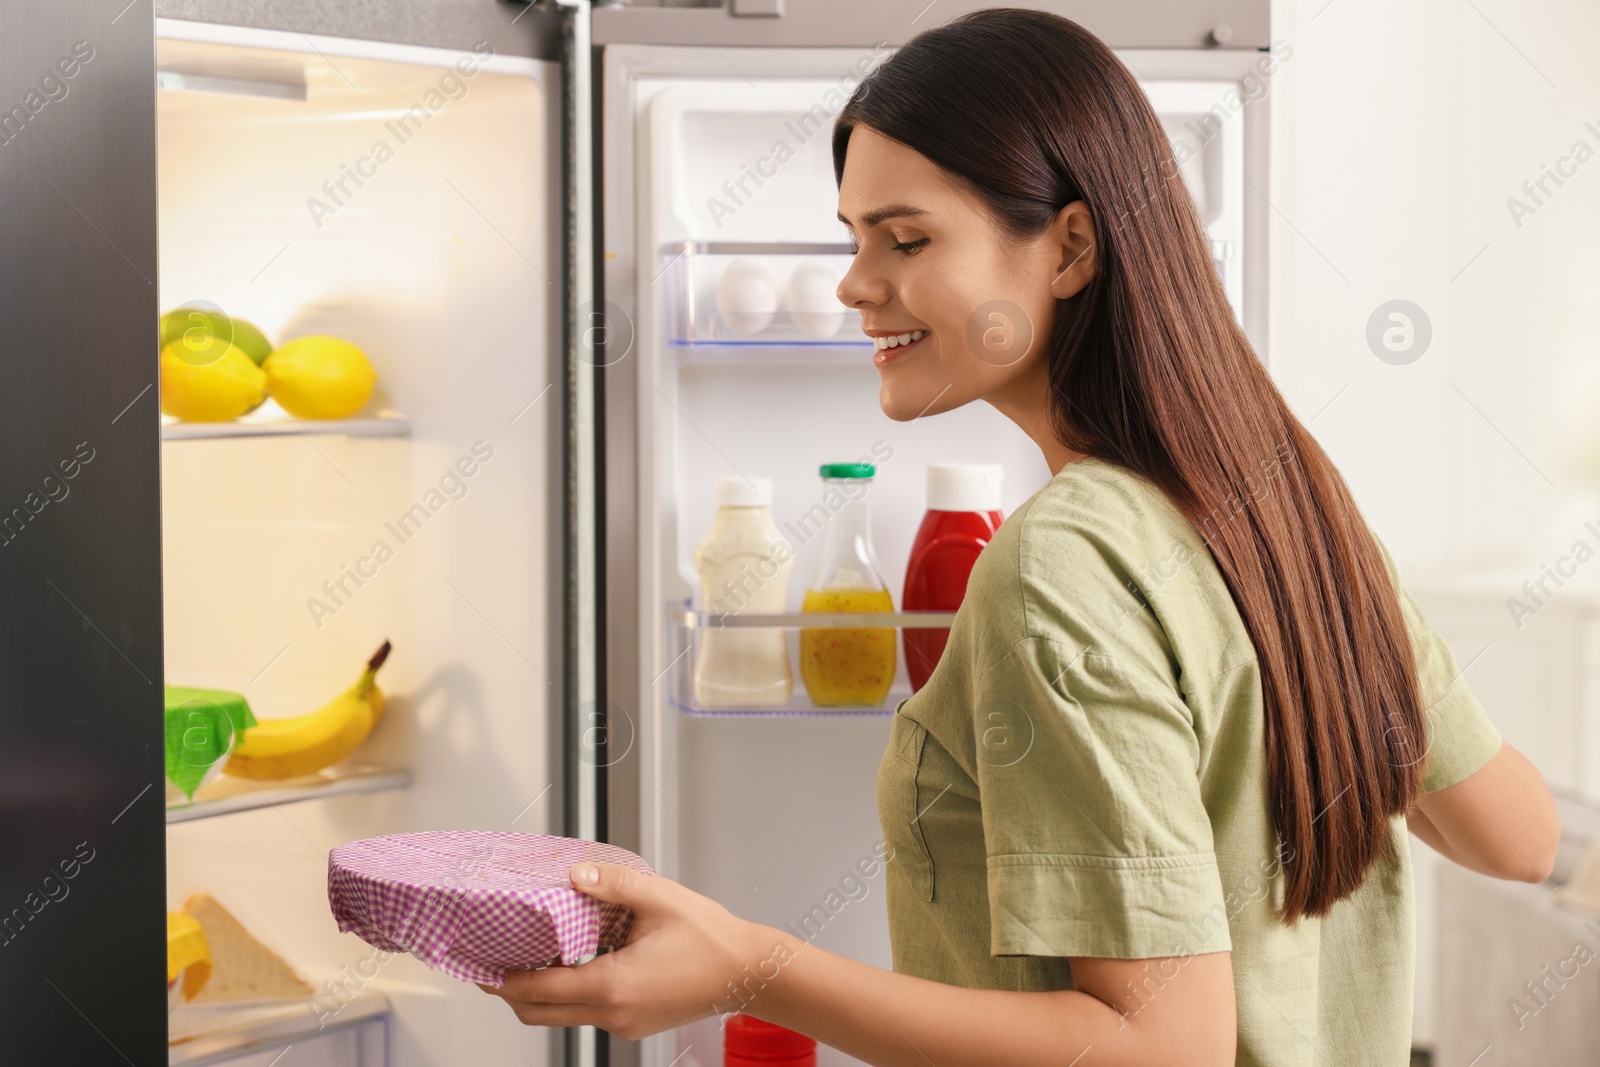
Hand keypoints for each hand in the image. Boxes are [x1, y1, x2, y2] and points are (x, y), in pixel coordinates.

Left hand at [479, 862, 769, 1040]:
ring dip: (542, 992)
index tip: (480, 966)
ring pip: (564, 1016)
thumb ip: (613, 885)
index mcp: (612, 986)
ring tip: (532, 957)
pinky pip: (589, 1014)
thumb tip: (575, 874)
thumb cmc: (712, 940)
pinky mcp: (635, 1024)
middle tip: (493, 965)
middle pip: (540, 1013)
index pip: (538, 990)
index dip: (503, 980)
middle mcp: (613, 1013)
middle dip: (511, 992)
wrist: (748, 973)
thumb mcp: (660, 899)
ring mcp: (624, 1024)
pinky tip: (577, 963)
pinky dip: (571, 994)